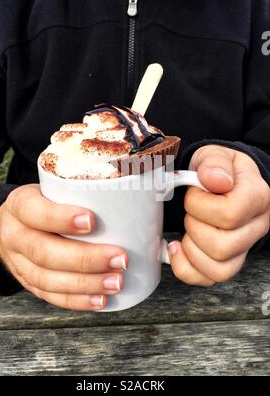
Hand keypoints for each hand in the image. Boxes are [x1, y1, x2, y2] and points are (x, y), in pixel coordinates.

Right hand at [0, 185, 127, 309]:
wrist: (7, 225)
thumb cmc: (41, 203)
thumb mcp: (51, 188)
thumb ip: (82, 189)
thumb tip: (139, 193)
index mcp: (20, 205)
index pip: (35, 212)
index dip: (61, 218)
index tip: (93, 221)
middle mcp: (15, 236)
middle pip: (44, 252)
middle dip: (85, 259)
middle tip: (120, 259)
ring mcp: (19, 263)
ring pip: (48, 279)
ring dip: (86, 284)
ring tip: (116, 282)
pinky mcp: (28, 283)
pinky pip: (51, 296)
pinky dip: (77, 300)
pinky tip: (100, 300)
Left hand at [168, 145, 269, 286]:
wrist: (221, 181)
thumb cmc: (217, 169)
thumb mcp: (214, 155)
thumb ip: (214, 163)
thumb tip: (215, 180)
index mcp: (256, 197)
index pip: (230, 215)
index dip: (200, 206)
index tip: (193, 192)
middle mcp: (255, 226)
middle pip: (222, 246)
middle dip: (193, 226)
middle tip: (191, 210)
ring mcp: (243, 247)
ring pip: (218, 268)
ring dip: (191, 248)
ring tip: (189, 226)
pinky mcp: (228, 261)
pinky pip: (208, 279)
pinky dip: (185, 268)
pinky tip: (176, 248)